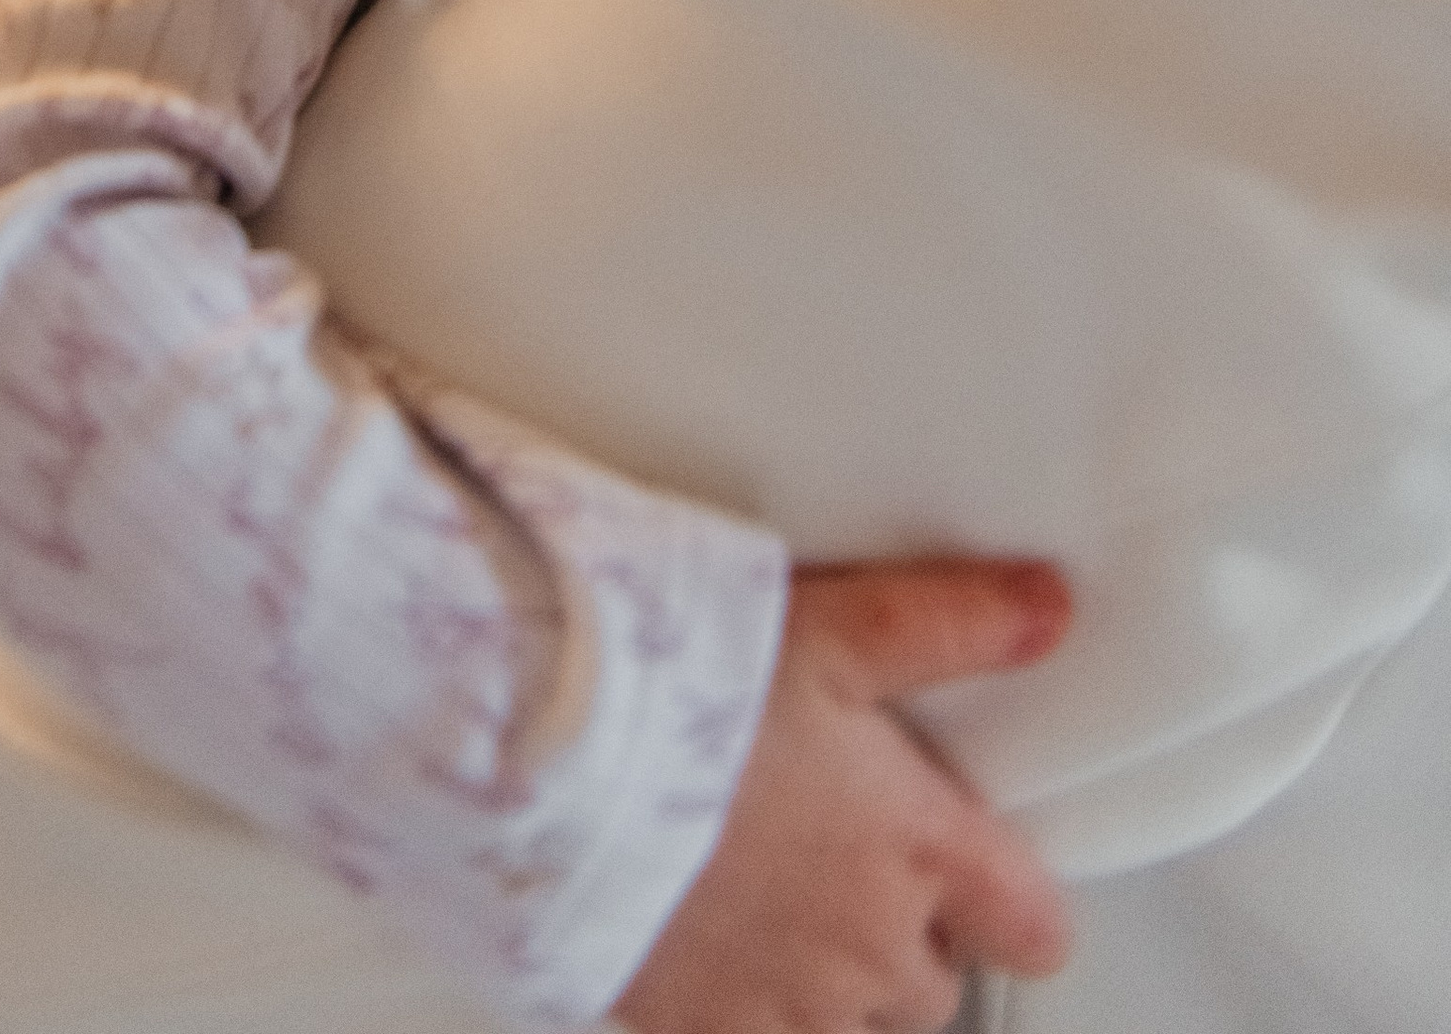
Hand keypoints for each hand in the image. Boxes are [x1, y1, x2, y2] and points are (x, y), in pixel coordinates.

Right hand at [613, 556, 1072, 1033]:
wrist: (549, 765)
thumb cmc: (688, 689)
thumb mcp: (830, 627)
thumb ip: (948, 621)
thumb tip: (1051, 608)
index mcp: (916, 852)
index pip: (1034, 926)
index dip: (1016, 900)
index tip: (976, 856)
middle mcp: (865, 949)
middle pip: (934, 986)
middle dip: (906, 936)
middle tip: (844, 855)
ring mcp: (778, 1004)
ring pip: (843, 1025)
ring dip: (826, 979)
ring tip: (765, 892)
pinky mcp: (689, 1028)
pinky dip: (739, 1003)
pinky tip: (698, 934)